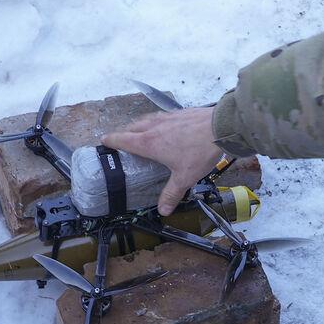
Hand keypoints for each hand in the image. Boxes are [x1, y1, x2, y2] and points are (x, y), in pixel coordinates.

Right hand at [102, 107, 222, 215]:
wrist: (220, 127)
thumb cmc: (199, 152)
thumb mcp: (184, 177)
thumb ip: (172, 194)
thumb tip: (163, 211)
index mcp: (148, 142)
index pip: (122, 139)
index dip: (111, 140)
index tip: (104, 141)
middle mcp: (154, 127)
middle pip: (132, 127)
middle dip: (124, 133)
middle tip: (121, 139)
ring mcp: (167, 117)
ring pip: (146, 119)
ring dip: (139, 125)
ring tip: (139, 131)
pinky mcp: (179, 112)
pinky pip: (161, 116)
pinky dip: (156, 121)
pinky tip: (164, 126)